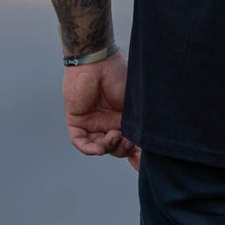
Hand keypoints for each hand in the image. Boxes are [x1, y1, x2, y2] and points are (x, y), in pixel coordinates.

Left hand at [62, 51, 138, 167]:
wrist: (98, 61)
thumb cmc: (120, 76)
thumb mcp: (136, 104)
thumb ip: (140, 124)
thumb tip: (148, 145)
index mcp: (125, 119)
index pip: (131, 143)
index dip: (137, 155)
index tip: (144, 163)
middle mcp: (109, 122)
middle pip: (116, 149)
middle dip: (124, 149)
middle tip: (129, 141)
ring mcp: (93, 122)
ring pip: (100, 147)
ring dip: (108, 147)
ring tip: (114, 136)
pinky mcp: (76, 120)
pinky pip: (80, 142)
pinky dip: (89, 148)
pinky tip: (99, 147)